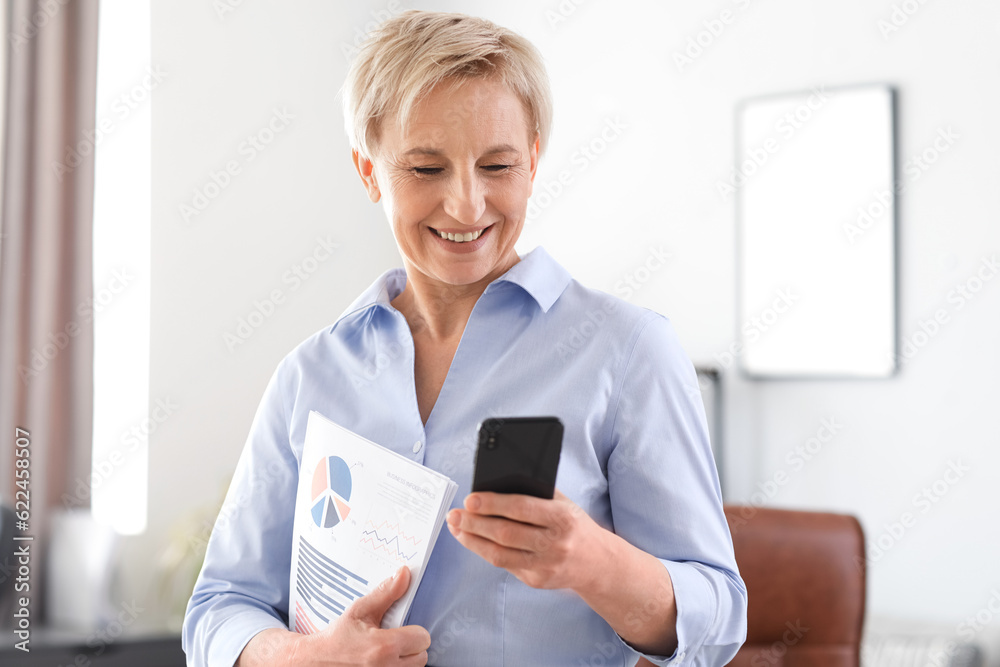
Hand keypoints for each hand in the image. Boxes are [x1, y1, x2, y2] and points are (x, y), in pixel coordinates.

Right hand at [237, 567, 429, 665]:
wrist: (315, 662)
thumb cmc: (338, 636)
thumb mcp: (359, 611)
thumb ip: (386, 593)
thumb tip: (404, 574)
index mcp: (384, 646)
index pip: (423, 637)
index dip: (415, 631)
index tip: (402, 629)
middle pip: (422, 655)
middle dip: (411, 646)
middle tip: (393, 640)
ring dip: (406, 660)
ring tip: (387, 652)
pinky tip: (383, 662)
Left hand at [446, 489, 607, 590]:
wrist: (598, 563)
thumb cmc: (574, 525)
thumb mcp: (563, 504)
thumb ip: (536, 494)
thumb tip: (496, 485)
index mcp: (562, 518)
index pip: (521, 509)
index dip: (492, 504)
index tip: (470, 499)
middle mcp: (554, 544)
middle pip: (505, 534)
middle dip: (474, 523)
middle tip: (454, 514)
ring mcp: (545, 566)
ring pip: (500, 555)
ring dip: (472, 541)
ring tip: (456, 528)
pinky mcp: (536, 581)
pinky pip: (505, 565)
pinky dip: (486, 552)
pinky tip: (473, 541)